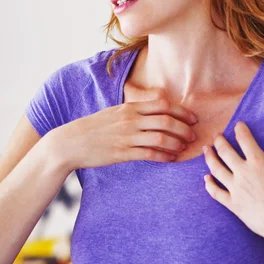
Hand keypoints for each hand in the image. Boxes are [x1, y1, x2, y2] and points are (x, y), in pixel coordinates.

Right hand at [50, 92, 198, 170]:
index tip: (193, 118)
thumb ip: (134, 110)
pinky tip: (170, 159)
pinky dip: (164, 156)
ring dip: (177, 143)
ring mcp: (126, 136)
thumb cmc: (93, 128)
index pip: (162, 105)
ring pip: (161, 137)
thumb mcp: (114, 112)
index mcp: (129, 107)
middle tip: (193, 135)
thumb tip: (155, 108)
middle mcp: (130, 120)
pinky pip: (149, 153)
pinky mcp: (122, 153)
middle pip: (166, 120)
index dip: (181, 111)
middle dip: (184, 128)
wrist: (70, 142)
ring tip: (184, 147)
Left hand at [202, 121, 263, 243]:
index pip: (244, 139)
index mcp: (259, 163)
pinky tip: (206, 178)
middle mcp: (243, 173)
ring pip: (215, 168)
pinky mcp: (232, 204)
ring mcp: (235, 189)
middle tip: (216, 135)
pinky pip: (215, 192)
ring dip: (209, 157)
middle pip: (224, 151)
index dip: (240, 129)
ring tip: (206, 149)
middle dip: (219, 140)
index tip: (238, 125)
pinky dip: (209, 184)